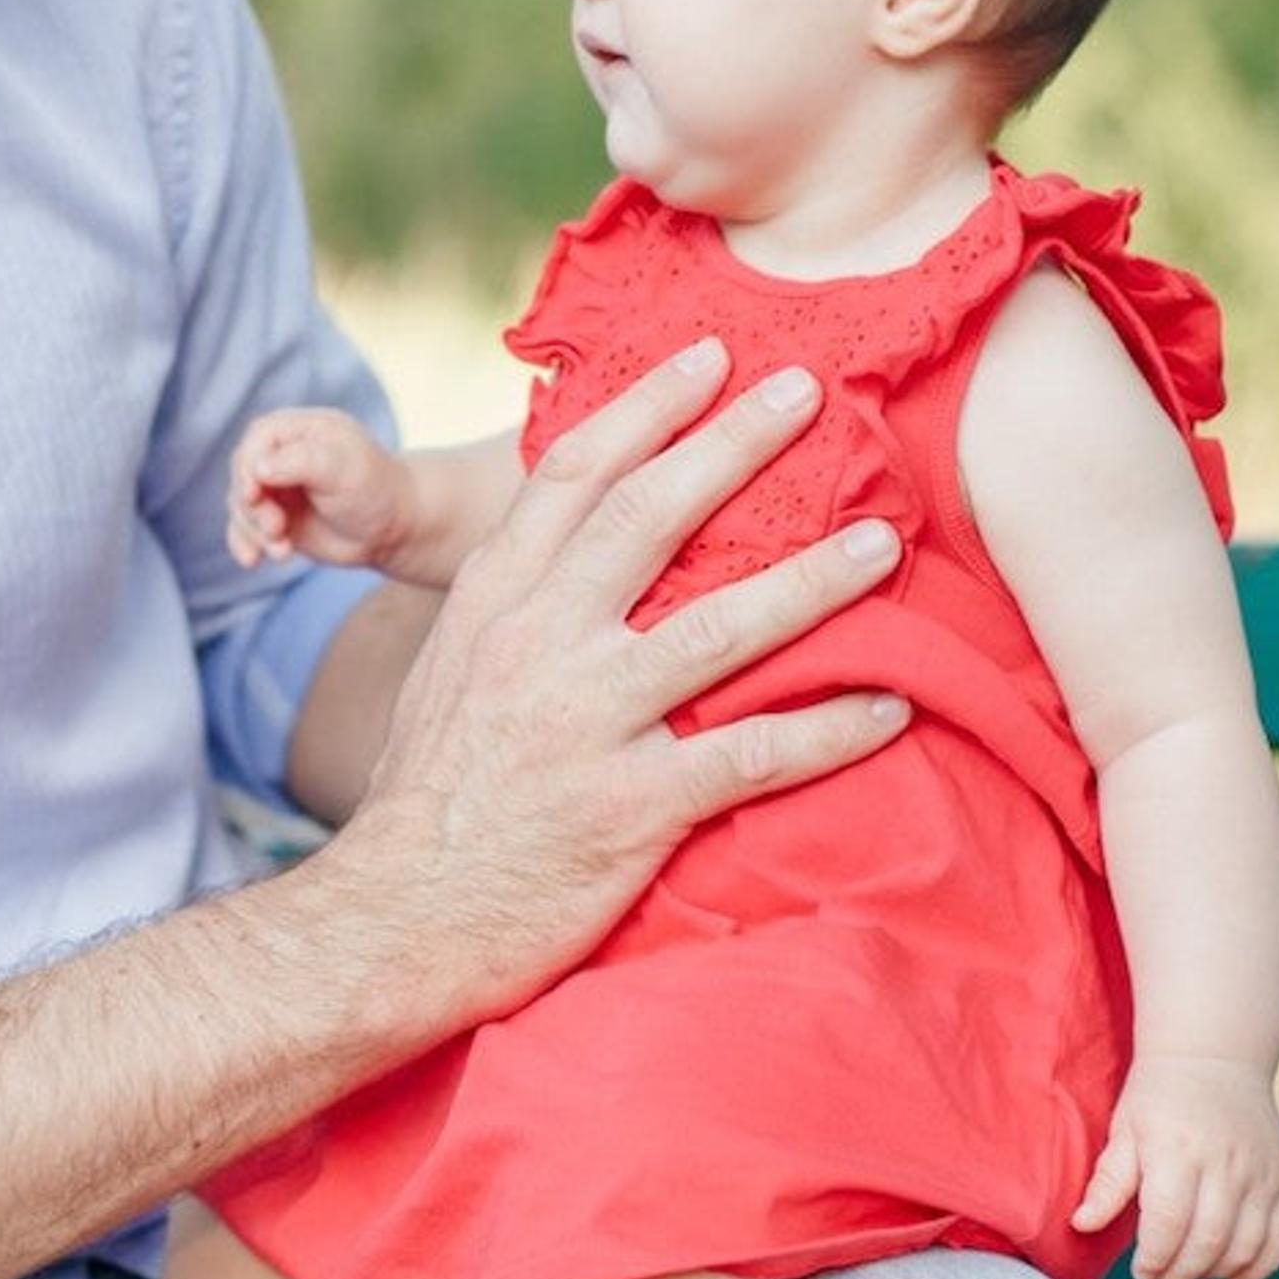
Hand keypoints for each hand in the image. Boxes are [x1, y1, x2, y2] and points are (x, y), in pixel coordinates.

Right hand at [227, 408, 409, 571]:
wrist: (393, 529)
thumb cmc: (376, 489)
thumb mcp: (343, 469)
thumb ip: (300, 462)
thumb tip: (258, 468)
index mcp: (302, 430)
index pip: (258, 438)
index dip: (249, 466)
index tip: (255, 494)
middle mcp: (285, 455)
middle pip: (244, 473)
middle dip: (253, 506)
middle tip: (277, 529)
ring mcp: (278, 488)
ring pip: (241, 505)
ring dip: (254, 531)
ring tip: (282, 551)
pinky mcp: (276, 517)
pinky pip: (245, 528)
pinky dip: (245, 543)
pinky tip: (252, 560)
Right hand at [315, 339, 910, 1022]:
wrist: (387, 921)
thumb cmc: (424, 802)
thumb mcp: (446, 673)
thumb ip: (507, 609)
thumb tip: (564, 551)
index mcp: (493, 600)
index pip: (574, 474)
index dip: (646, 407)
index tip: (709, 357)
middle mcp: (539, 641)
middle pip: (652, 515)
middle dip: (736, 443)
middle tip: (808, 390)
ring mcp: (586, 721)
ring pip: (722, 625)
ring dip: (813, 581)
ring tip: (881, 544)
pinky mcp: (631, 806)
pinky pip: (752, 755)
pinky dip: (828, 729)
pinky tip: (890, 708)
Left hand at [1071, 1052, 1278, 1278]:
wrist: (1213, 1056)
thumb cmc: (1158, 1097)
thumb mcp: (1124, 1130)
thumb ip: (1108, 1182)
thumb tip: (1081, 1226)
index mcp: (1176, 1149)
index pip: (1168, 1223)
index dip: (1154, 1259)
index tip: (1140, 1272)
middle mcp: (1224, 1162)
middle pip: (1208, 1241)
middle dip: (1180, 1274)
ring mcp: (1260, 1171)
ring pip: (1245, 1246)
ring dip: (1214, 1274)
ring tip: (1188, 1277)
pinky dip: (1261, 1267)